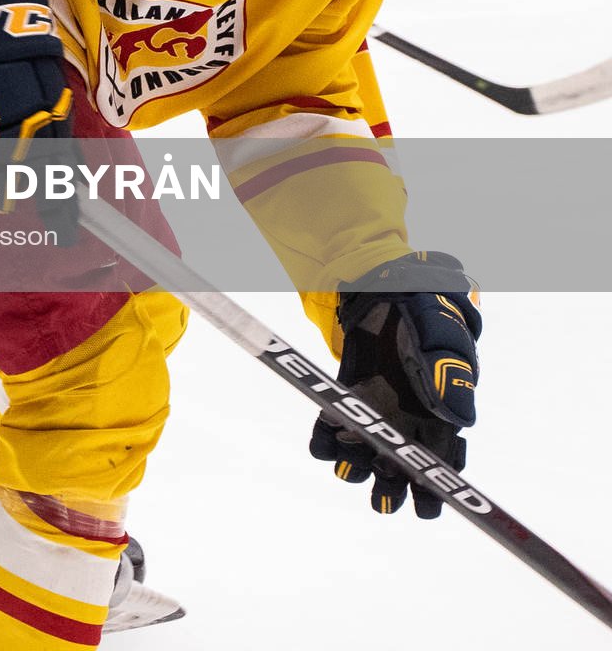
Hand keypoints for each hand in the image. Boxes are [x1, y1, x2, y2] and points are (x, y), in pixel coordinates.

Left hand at [310, 251, 480, 518]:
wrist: (382, 281)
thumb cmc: (423, 306)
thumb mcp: (441, 332)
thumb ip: (450, 373)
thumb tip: (461, 421)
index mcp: (443, 417)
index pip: (443, 472)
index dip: (433, 493)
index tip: (421, 503)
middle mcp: (409, 423)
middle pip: (402, 478)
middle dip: (390, 490)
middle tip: (382, 478)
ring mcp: (375, 413)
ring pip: (364, 462)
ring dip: (355, 466)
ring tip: (352, 450)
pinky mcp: (345, 399)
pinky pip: (329, 436)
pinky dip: (324, 441)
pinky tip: (325, 431)